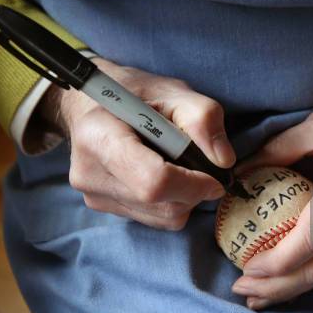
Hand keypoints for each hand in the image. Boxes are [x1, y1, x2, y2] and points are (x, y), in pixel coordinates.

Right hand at [38, 57, 235, 228]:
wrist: (95, 102)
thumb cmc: (136, 93)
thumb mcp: (175, 92)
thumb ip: (203, 119)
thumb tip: (223, 161)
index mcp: (100, 138)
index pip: (153, 182)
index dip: (193, 184)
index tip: (213, 175)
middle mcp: (89, 174)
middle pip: (161, 205)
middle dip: (193, 190)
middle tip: (197, 163)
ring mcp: (94, 195)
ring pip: (162, 217)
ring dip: (185, 197)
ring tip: (176, 164)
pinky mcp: (103, 207)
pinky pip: (154, 219)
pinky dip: (171, 202)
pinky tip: (163, 174)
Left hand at [231, 68, 312, 308]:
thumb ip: (275, 150)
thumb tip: (239, 174)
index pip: (311, 240)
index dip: (278, 261)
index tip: (247, 265)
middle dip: (279, 287)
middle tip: (243, 289)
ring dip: (292, 287)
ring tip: (257, 295)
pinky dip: (308, 274)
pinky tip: (285, 278)